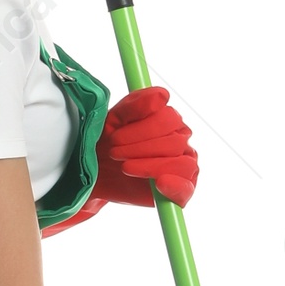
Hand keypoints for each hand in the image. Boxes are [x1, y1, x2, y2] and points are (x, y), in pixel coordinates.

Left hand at [94, 85, 198, 207]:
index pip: (170, 119)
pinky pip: (186, 188)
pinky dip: (175, 186)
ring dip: (150, 166)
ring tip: (125, 167)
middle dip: (141, 148)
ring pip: (182, 163)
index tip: (115, 137)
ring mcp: (183, 165)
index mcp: (170, 120)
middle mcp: (181, 141)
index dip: (143, 129)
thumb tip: (162, 95)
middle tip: (115, 152)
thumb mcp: (116, 119)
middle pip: (175, 142)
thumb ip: (136, 105)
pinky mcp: (178, 190)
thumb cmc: (110, 141)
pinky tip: (158, 183)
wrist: (97, 169)